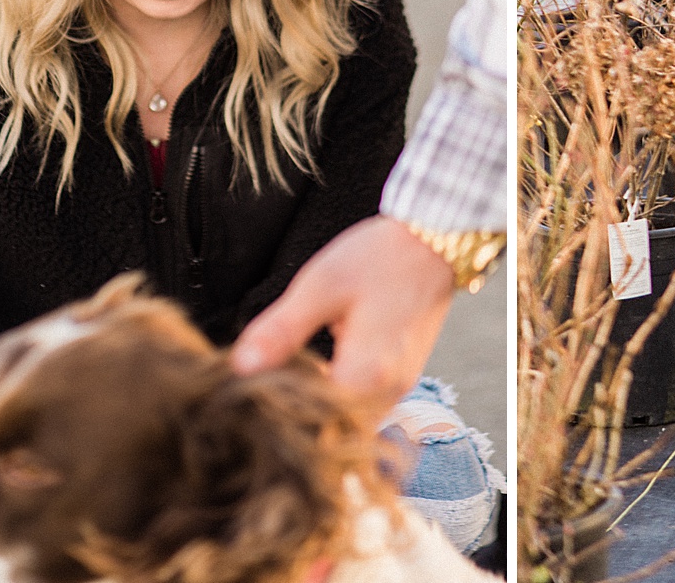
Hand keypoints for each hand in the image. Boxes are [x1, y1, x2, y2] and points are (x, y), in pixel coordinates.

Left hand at [232, 216, 455, 420]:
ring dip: (317, 410)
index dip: (277, 418)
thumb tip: (240, 369)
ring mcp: (398, 389)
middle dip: (296, 418)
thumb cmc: (378, 258)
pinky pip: (363, 405)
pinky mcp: (401, 379)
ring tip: (282, 383)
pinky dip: (337, 398)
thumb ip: (280, 331)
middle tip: (256, 396)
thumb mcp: (319, 287)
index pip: (311, 425)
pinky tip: (313, 375)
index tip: (249, 400)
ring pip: (348, 421)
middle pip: (331, 431)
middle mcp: (387, 393)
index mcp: (365, 376)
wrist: (435, 242)